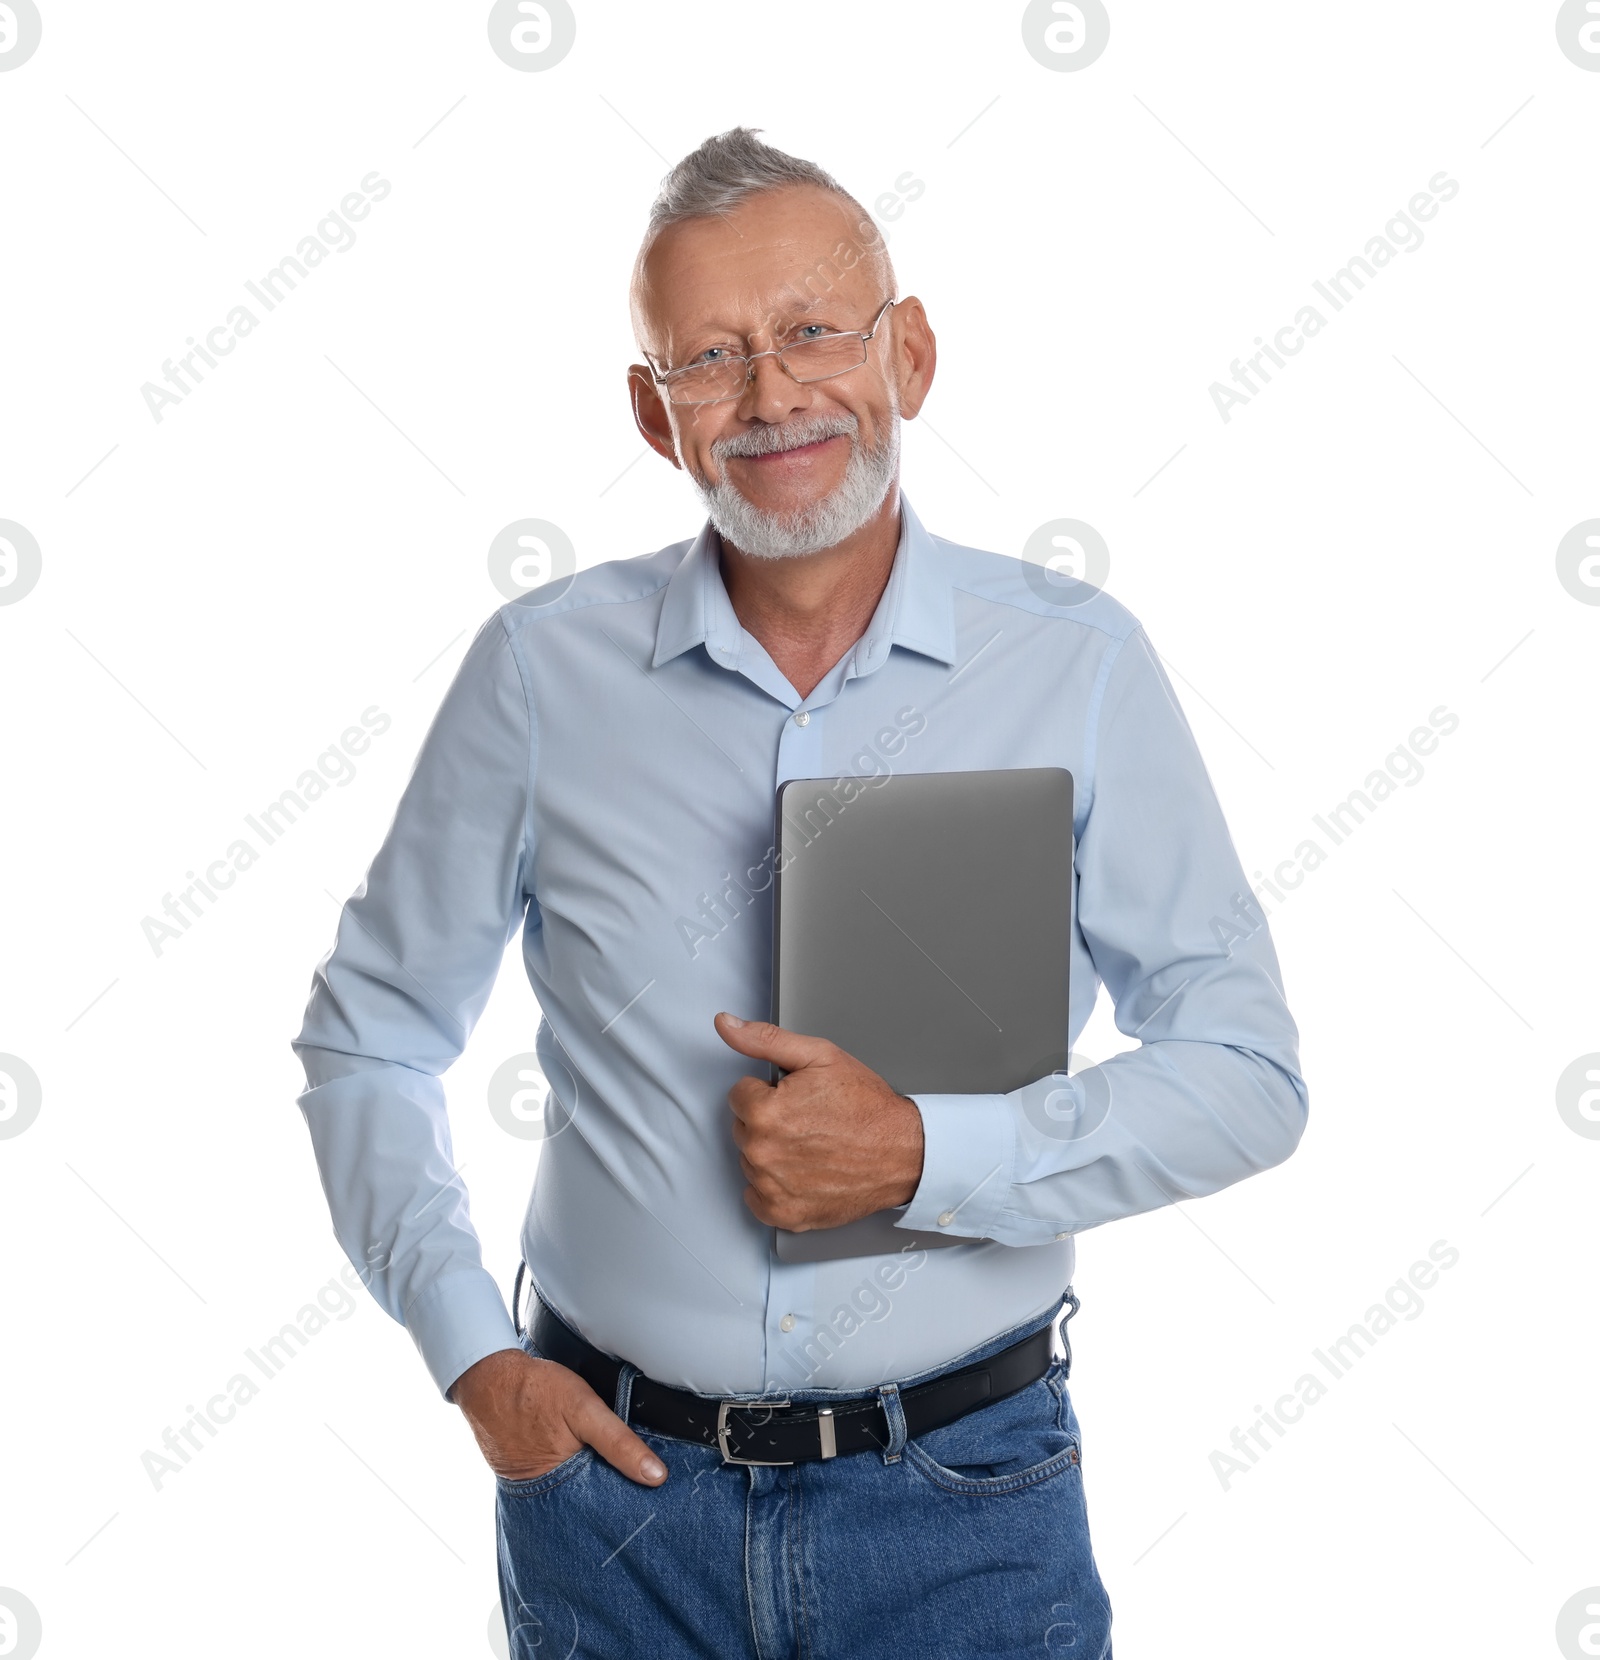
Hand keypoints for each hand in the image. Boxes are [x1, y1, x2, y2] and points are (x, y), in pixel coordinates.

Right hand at [451, 1348, 666, 1486]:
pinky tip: (579, 1458)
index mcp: (565, 1487)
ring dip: (590, 1483)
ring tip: (612, 1470)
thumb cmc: (535, 1391)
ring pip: (573, 1492)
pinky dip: (569, 1471)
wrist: (488, 1380)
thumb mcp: (585, 1409)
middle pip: (590, 1503)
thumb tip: (655, 1475)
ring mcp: (534, 1486)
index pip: (606, 1508)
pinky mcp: (524, 1473)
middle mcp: (548, 1495)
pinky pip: (555, 1479)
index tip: (654, 1498)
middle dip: (611, 1495)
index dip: (629, 1501)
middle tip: (639, 1486)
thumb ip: (618, 1442)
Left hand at [714, 1012, 924, 1231]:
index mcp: (764, 1112)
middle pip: (743, 1128)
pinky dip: (774, 1188)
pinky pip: (757, 1199)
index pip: (739, 1095)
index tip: (796, 1098)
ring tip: (811, 1145)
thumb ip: (765, 1039)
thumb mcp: (819, 1056)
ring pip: (751, 1161)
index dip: (768, 1091)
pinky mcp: (786, 1214)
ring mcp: (773, 1187)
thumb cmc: (867, 1107)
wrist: (903, 1151)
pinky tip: (801, 1172)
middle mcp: (763, 1152)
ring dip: (772, 1153)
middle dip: (769, 1121)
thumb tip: (726, 1025)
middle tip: (808, 1120)